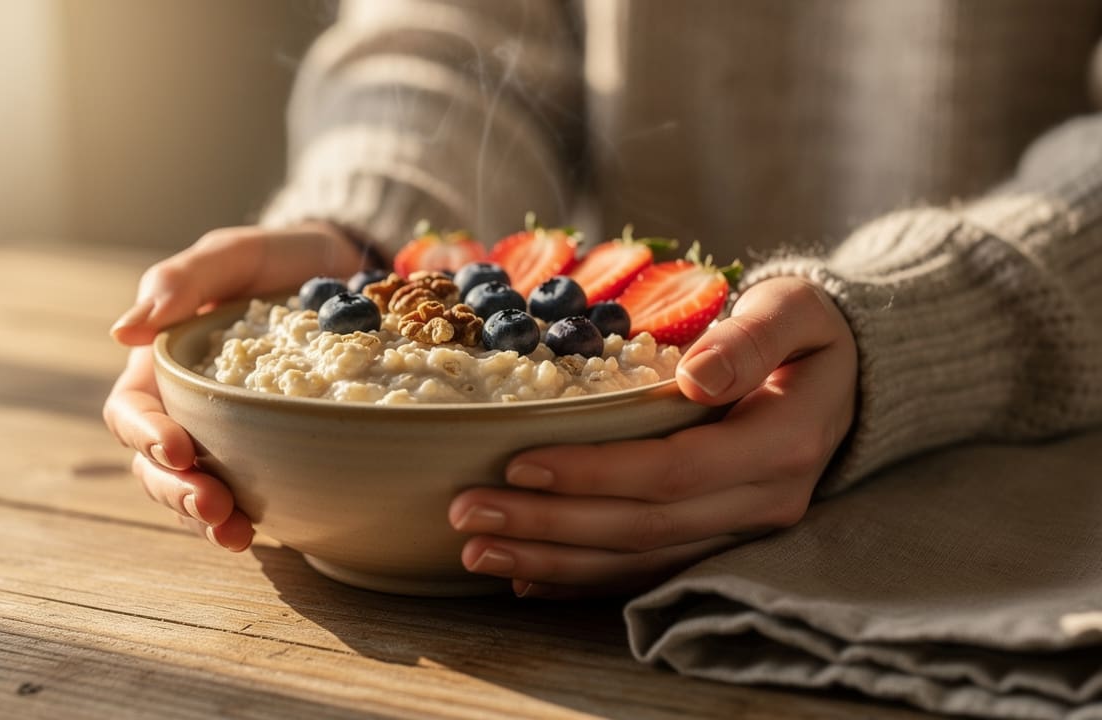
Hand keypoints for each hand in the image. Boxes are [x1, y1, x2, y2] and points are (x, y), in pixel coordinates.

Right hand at [103, 222, 367, 549]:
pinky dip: (247, 517)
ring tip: (236, 535)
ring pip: (194, 490)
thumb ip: (180, 282)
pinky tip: (263, 533)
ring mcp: (226, 435)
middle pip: (155, 466)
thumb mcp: (230, 255)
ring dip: (205, 519)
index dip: (145, 436)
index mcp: (162, 365)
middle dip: (175, 492)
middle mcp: (186, 407)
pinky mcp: (268, 452)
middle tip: (212, 507)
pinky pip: (247, 494)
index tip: (179, 449)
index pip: (130, 412)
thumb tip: (121, 332)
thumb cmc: (276, 259)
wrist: (344, 272)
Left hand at [448, 276, 856, 597]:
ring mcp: (743, 532)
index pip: (674, 470)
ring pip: (638, 562)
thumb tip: (697, 376)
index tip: (519, 461)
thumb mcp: (795, 310)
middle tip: (466, 513)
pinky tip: (526, 578)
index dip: (594, 472)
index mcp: (780, 442)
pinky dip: (583, 579)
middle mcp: (764, 502)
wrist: (848, 380)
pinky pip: (647, 573)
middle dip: (549, 524)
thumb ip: (751, 338)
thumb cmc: (807, 333)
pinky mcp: (720, 542)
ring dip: (553, 562)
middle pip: (642, 527)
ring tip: (477, 552)